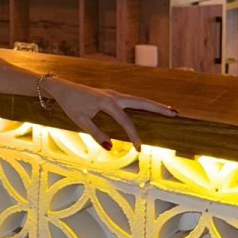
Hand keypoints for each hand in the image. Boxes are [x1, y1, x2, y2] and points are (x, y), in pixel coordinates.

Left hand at [42, 76, 178, 151]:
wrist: (61, 88)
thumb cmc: (70, 104)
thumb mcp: (80, 121)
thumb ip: (95, 133)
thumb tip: (111, 147)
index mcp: (107, 102)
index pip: (126, 122)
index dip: (134, 136)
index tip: (139, 149)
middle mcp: (114, 96)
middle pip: (141, 102)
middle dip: (158, 109)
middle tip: (176, 114)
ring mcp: (114, 94)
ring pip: (138, 99)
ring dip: (154, 105)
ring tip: (170, 111)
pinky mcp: (112, 96)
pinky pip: (132, 101)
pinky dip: (144, 104)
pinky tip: (151, 109)